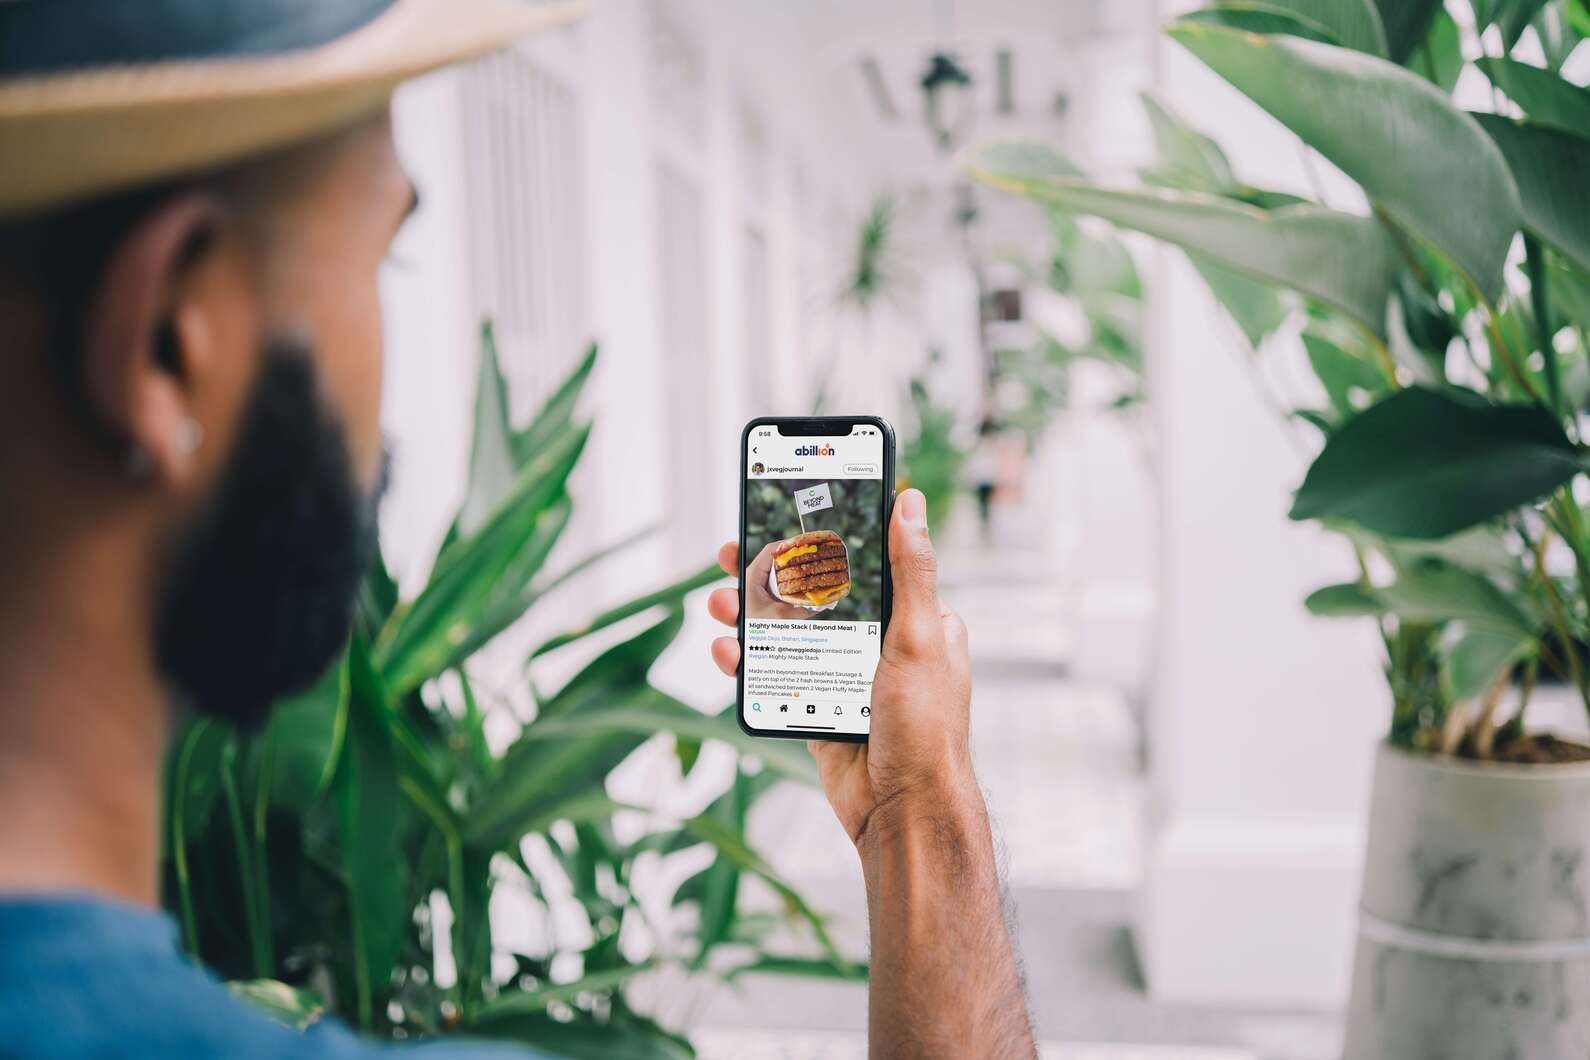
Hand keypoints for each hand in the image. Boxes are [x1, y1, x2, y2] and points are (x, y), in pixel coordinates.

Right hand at [708, 488, 976, 846]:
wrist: (904, 812)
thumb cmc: (927, 728)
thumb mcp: (920, 637)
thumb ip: (910, 571)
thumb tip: (912, 504)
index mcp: (914, 620)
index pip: (864, 564)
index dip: (822, 539)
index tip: (783, 519)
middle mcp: (880, 644)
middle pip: (816, 596)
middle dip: (770, 576)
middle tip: (729, 558)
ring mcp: (846, 678)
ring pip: (791, 635)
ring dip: (751, 617)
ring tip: (719, 605)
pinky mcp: (820, 709)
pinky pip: (778, 677)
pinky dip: (749, 664)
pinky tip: (727, 653)